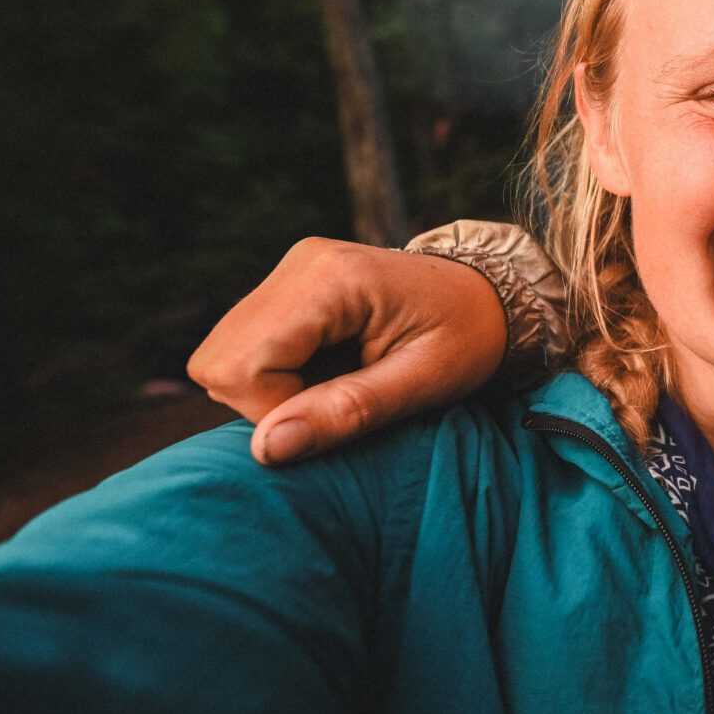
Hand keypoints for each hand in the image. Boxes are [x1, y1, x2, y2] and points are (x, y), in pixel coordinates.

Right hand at [186, 238, 508, 464]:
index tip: (338, 415)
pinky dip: (277, 374)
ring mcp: (292, 269)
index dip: (276, 411)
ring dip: (270, 389)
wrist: (492, 296)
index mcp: (332, 279)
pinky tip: (330, 369)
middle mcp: (299, 264)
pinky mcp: (291, 284)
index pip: (244, 365)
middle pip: (220, 360)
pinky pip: (246, 345)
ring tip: (339, 383)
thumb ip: (346, 412)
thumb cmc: (469, 339)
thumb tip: (265, 449)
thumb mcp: (424, 385)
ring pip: (224, 355)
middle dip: (266, 403)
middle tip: (336, 402)